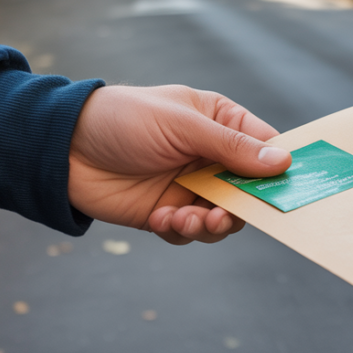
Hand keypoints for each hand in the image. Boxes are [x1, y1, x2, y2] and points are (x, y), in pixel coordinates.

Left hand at [67, 85, 290, 244]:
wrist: (63, 148)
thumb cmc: (124, 119)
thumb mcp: (182, 125)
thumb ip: (231, 146)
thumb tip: (283, 162)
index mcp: (220, 123)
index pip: (266, 147)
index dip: (280, 170)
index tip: (289, 192)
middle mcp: (210, 157)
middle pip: (249, 191)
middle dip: (240, 208)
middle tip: (222, 215)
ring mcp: (189, 187)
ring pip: (222, 218)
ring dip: (210, 225)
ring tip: (187, 220)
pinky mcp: (166, 212)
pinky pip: (189, 233)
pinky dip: (181, 233)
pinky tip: (161, 220)